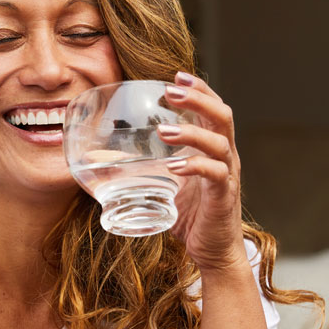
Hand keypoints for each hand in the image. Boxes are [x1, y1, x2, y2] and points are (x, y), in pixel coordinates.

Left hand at [157, 72, 247, 274]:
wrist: (214, 252)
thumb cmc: (191, 217)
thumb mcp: (164, 186)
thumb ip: (142, 167)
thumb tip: (101, 157)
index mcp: (214, 148)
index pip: (213, 108)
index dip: (199, 89)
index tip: (176, 75)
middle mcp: (225, 156)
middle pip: (222, 115)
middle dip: (198, 98)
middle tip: (171, 90)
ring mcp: (228, 175)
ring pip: (219, 142)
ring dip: (191, 132)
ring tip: (164, 130)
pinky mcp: (224, 196)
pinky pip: (215, 174)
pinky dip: (194, 166)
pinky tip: (174, 165)